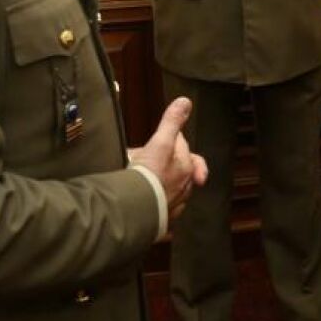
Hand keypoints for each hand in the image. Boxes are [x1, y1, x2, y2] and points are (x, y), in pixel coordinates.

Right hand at [129, 97, 209, 220]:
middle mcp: (185, 186)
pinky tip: (146, 201)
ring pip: (171, 188)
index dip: (168, 138)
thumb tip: (185, 101)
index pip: (181, 145)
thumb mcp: (160, 142)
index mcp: (187, 166)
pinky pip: (161, 208)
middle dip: (167, 162)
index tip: (158, 137)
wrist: (134, 211)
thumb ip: (172, 122)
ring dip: (162, 183)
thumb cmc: (148, 175)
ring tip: (144, 179)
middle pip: (178, 168)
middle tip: (151, 159)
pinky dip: (155, 203)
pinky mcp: (162, 220)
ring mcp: (174, 204)